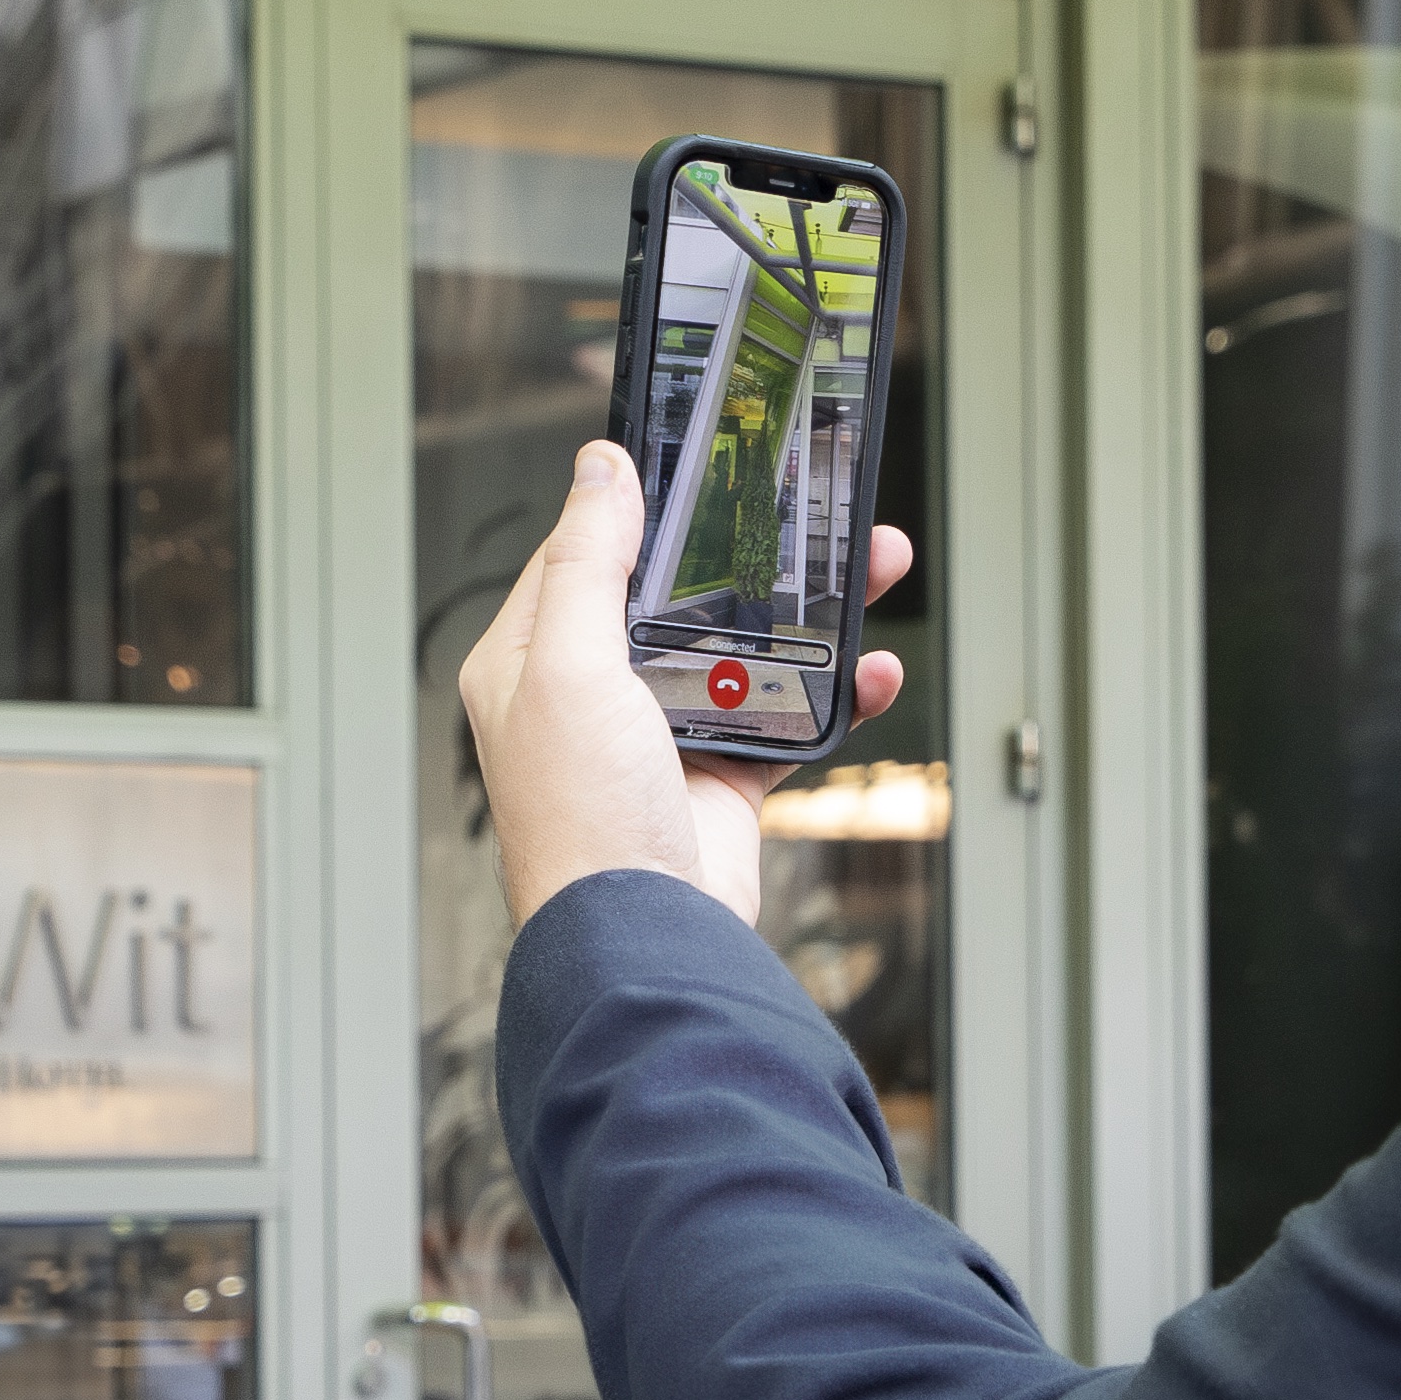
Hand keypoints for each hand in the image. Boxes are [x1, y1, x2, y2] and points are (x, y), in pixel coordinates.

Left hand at [454, 436, 912, 928]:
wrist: (648, 937)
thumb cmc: (581, 819)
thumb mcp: (568, 667)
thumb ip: (586, 563)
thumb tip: (599, 472)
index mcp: (531, 659)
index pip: (583, 552)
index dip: (640, 505)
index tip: (697, 463)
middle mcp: (592, 692)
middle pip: (679, 595)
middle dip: (752, 554)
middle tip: (812, 513)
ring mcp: (660, 734)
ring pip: (744, 647)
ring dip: (811, 614)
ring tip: (869, 573)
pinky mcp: (720, 774)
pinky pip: (784, 715)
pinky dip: (832, 691)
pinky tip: (869, 669)